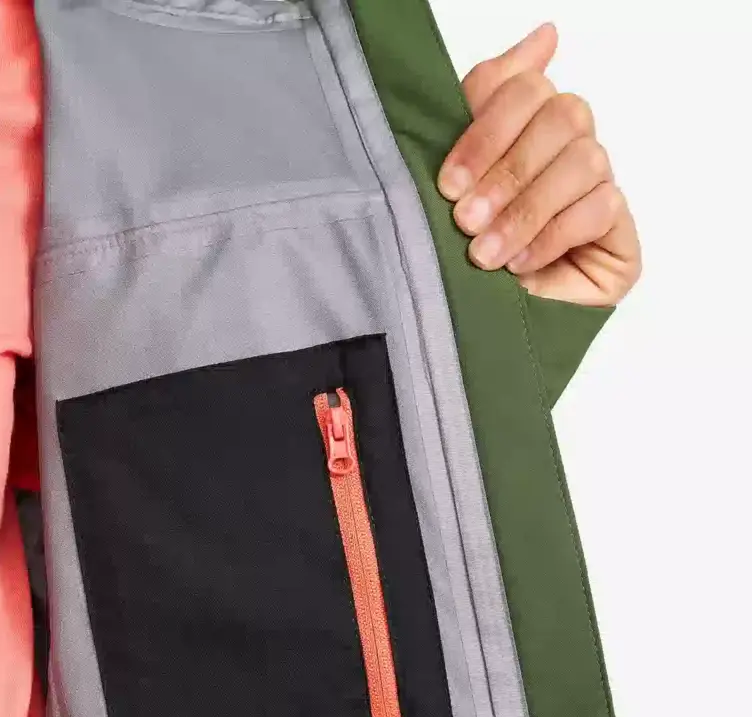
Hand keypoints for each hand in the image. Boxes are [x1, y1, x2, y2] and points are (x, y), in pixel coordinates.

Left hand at [437, 24, 640, 305]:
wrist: (465, 333)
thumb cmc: (454, 257)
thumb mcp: (455, 180)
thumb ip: (485, 99)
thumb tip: (545, 35)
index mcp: (528, 127)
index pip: (524, 91)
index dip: (486, 131)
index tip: (447, 181)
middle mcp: (568, 150)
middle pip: (563, 117)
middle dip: (506, 172)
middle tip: (465, 219)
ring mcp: (597, 191)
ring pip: (584, 163)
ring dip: (526, 210)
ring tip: (485, 254)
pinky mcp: (618, 238)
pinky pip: (599, 210)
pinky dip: (551, 236)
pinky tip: (520, 264)